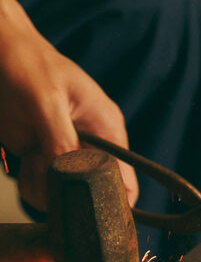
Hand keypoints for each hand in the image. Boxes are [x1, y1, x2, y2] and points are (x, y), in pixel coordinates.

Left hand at [0, 0, 138, 209]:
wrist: (0, 53)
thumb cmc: (28, 64)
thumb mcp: (47, 101)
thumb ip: (61, 141)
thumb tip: (70, 177)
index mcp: (108, 130)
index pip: (126, 181)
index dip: (115, 201)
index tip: (92, 208)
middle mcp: (93, 148)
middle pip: (94, 195)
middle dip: (70, 192)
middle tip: (48, 168)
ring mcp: (69, 157)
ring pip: (67, 197)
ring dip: (45, 187)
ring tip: (34, 157)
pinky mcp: (48, 162)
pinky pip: (45, 191)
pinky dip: (32, 184)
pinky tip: (27, 161)